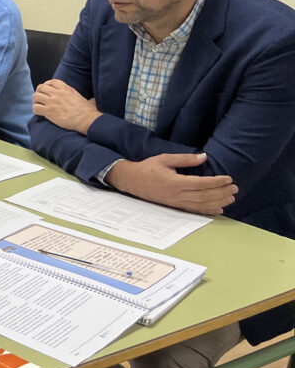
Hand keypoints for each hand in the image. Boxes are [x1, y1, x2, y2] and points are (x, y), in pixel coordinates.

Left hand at [33, 79, 101, 133]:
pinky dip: (35, 110)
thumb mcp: (85, 99)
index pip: (51, 82)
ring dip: (36, 101)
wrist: (86, 120)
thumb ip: (84, 98)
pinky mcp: (49, 111)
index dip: (46, 85)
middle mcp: (58, 93)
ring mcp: (52, 102)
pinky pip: (35, 108)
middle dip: (39, 92)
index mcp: (66, 89)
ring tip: (39, 105)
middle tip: (40, 98)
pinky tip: (39, 113)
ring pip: (36, 96)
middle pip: (41, 87)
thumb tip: (92, 101)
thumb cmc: (88, 112)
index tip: (46, 90)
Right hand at [107, 153, 237, 214]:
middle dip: (222, 193)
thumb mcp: (165, 159)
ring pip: (201, 205)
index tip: (228, 178)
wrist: (132, 181)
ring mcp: (176, 202)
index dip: (216, 182)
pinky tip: (219, 209)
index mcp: (174, 182)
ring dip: (218, 202)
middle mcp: (176, 194)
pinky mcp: (175, 206)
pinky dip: (208, 210)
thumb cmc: (148, 168)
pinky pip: (194, 210)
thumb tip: (204, 156)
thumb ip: (185, 159)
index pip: (200, 184)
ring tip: (231, 198)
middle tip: (235, 188)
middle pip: (204, 196)